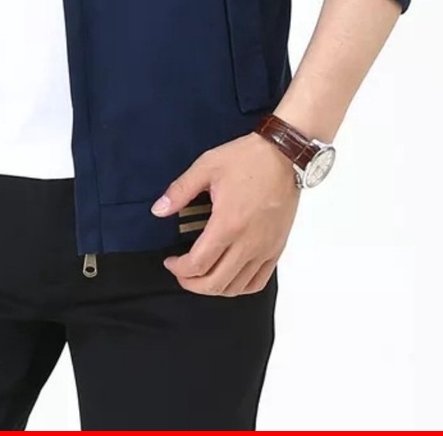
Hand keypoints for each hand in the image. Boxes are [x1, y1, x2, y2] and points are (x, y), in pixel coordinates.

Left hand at [152, 133, 299, 295]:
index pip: (198, 264)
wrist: (284, 155)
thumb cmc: (247, 158)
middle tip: (180, 272)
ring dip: (214, 288)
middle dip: (191, 283)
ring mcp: (265, 248)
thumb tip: (158, 210)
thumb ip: (180, 190)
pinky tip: (228, 277)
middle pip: (215, 283)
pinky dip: (239, 287)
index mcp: (228, 224)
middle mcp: (248, 242)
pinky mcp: (276, 248)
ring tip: (201, 274)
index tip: (170, 261)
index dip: (179, 269)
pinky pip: (259, 282)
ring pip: (236, 287)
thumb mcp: (207, 166)